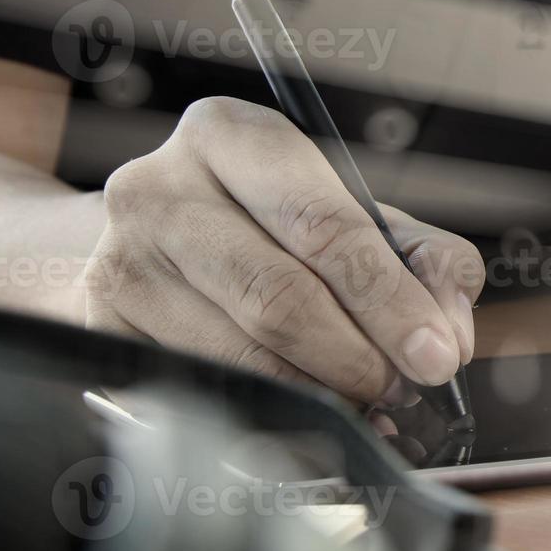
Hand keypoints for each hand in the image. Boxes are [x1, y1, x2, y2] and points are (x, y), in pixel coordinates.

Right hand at [84, 97, 484, 407]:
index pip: (323, 224)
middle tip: (404, 387)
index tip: (437, 355)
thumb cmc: (269, 227)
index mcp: (230, 136)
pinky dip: (272, 414)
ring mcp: (119, 262)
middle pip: (279, 296)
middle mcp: (158, 188)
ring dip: (322, 393)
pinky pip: (206, 392)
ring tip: (365, 400)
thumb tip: (449, 332)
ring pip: (243, 357)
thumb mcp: (352, 215)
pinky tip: (308, 414)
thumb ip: (422, 259)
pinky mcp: (101, 330)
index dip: (390, 300)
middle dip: (361, 356)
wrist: (153, 245)